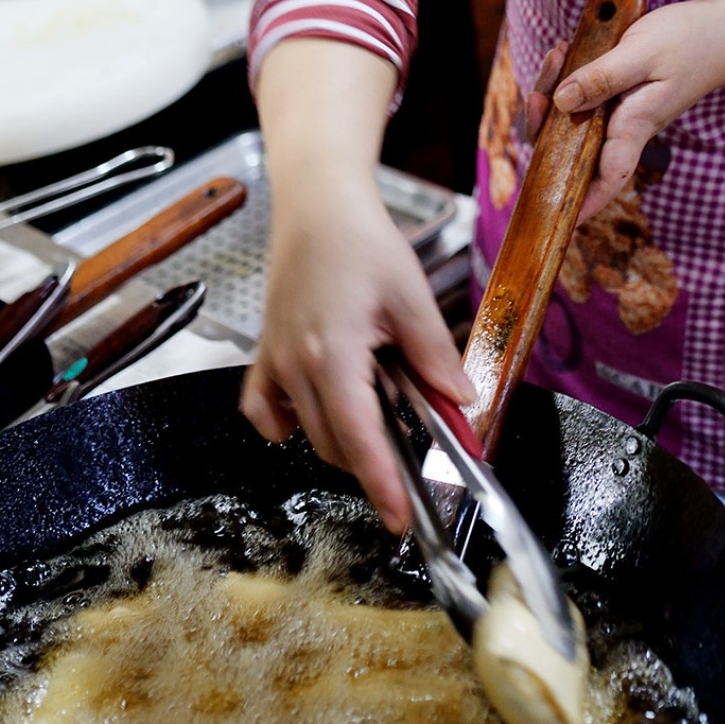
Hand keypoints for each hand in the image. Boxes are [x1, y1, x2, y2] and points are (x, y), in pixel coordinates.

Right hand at [241, 37, 476, 533]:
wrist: (317, 205)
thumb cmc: (362, 242)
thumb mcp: (410, 294)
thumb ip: (434, 354)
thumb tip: (461, 401)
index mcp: (334, 354)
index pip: (358, 439)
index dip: (381, 483)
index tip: (401, 518)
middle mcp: (295, 365)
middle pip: (334, 442)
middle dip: (373, 456)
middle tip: (411, 440)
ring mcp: (273, 361)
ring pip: (305, 431)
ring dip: (341, 437)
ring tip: (378, 406)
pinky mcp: (263, 353)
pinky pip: (265, 410)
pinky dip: (287, 423)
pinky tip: (319, 409)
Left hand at [546, 0, 724, 222]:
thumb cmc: (692, 41)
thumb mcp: (642, 53)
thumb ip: (602, 78)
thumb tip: (560, 102)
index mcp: (636, 123)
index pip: (608, 175)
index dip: (584, 201)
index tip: (562, 219)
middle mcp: (628, 123)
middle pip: (579, 144)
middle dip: (546, 127)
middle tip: (536, 97)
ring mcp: (627, 108)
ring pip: (578, 116)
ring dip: (556, 91)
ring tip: (557, 55)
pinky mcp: (625, 90)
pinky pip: (588, 93)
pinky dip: (571, 75)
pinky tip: (567, 50)